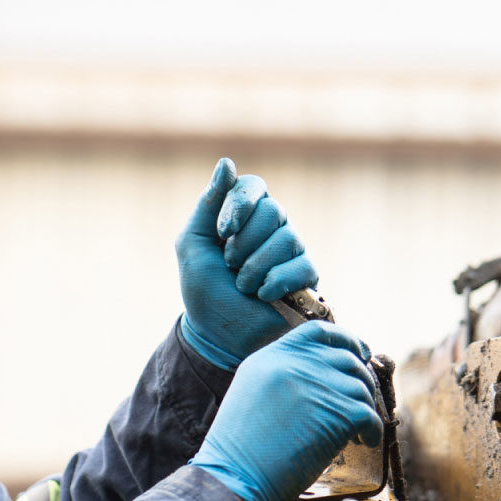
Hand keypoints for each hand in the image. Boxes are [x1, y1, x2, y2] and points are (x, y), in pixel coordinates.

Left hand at [176, 157, 316, 369]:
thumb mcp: (193, 245)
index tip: (222, 233)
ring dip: (255, 267)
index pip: (252, 186)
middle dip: (244, 243)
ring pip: (288, 238)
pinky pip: (304, 265)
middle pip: (273, 210)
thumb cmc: (205, 291)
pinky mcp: (307, 277)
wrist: (220, 337)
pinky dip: (276, 283)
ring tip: (242, 285)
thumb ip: (208, 205)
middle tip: (230, 265)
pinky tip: (263, 295)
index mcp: (242, 215)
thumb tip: (227, 163)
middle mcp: (270, 227)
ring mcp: (291, 251)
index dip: (239, 205)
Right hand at [190, 321, 382, 500]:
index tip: (358, 352)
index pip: (318, 332)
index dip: (344, 339)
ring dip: (365, 408)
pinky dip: (373, 430)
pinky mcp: (338, 413)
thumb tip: (319, 378)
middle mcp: (296, 364)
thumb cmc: (239, 446)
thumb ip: (281, 374)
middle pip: (346, 358)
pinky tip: (364, 440)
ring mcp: (318, 386)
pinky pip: (370, 415)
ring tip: (358, 429)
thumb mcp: (251, 390)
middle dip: (360, 379)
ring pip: (361, 387)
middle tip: (360, 400)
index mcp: (272, 356)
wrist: (235, 475)